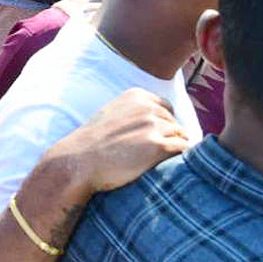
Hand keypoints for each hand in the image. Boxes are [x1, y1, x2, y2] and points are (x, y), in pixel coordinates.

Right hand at [44, 88, 189, 201]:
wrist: (78, 162)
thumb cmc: (94, 143)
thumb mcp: (113, 114)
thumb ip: (136, 112)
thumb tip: (162, 121)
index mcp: (136, 96)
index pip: (166, 108)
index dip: (160, 126)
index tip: (146, 139)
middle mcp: (147, 107)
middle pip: (175, 123)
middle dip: (167, 138)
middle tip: (146, 154)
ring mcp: (153, 126)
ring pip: (181, 137)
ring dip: (172, 150)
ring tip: (152, 161)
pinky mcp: (158, 146)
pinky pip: (183, 150)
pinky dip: (176, 159)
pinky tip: (159, 166)